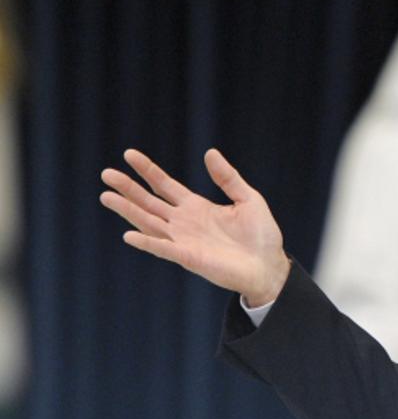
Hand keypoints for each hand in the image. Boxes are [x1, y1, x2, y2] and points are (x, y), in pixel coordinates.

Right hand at [100, 148, 290, 305]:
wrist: (270, 266)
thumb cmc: (261, 235)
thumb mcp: (248, 199)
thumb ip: (228, 178)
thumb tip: (210, 152)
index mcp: (196, 207)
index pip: (165, 185)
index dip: (148, 170)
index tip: (129, 154)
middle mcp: (184, 223)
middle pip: (149, 202)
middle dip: (128, 188)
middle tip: (106, 173)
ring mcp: (183, 240)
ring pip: (149, 222)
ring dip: (128, 210)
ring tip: (106, 196)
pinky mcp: (189, 258)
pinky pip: (163, 249)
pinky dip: (147, 242)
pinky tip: (129, 234)